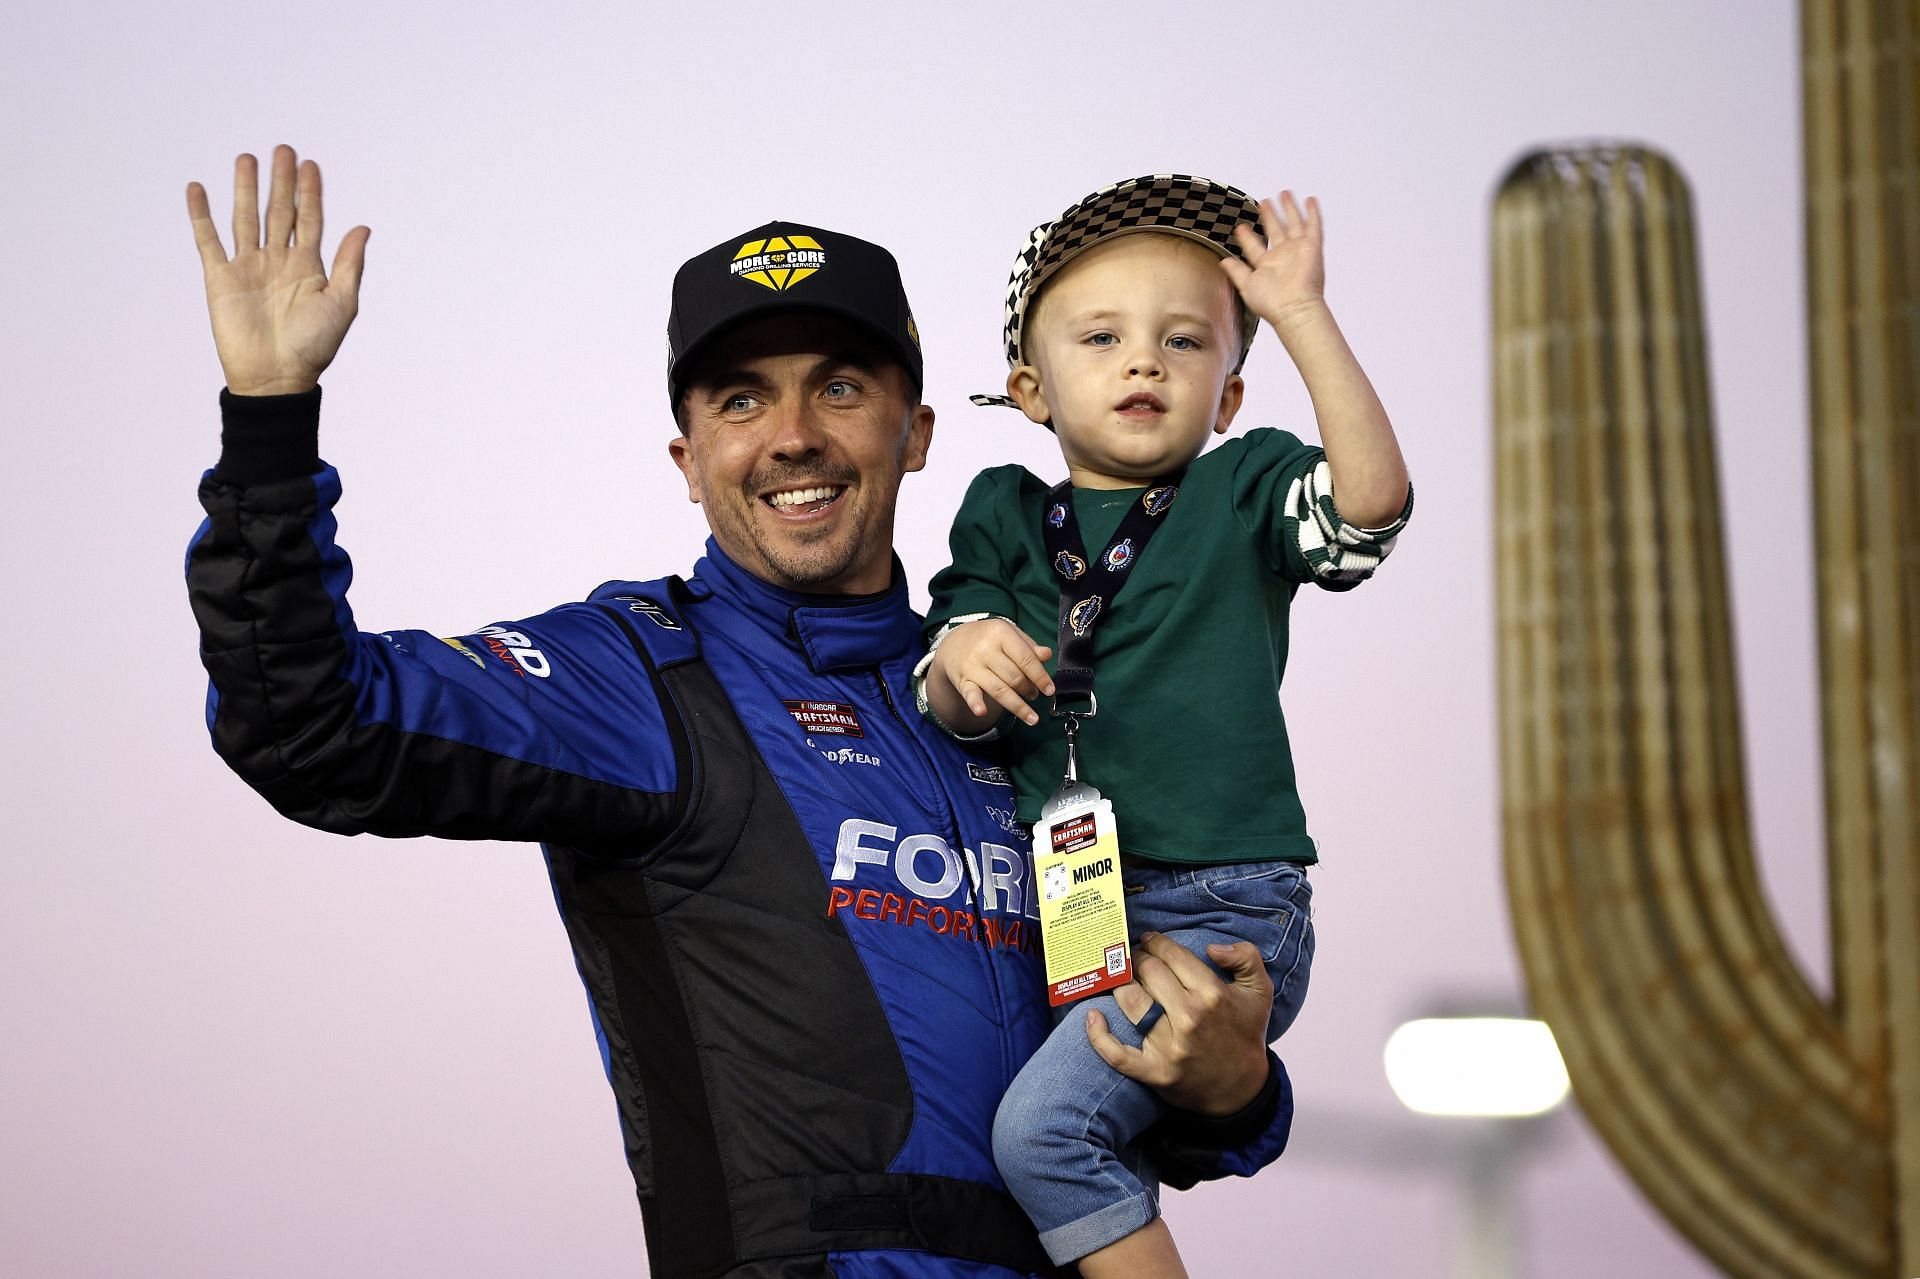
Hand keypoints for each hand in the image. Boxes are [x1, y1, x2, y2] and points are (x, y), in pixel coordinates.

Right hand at [186, 145, 368, 395]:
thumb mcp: (341, 303)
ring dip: (246, 189)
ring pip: (246, 218)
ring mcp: (248, 267)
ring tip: (247, 159)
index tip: (311, 164)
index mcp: (308, 267)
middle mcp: (278, 261)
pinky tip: (198, 189)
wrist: (276, 377)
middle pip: (279, 212)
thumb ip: (349, 264)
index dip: (310, 193)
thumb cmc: (314, 346)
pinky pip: (208, 240)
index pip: (310, 219)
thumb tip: (363, 227)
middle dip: (281, 182)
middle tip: (283, 150)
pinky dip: (201, 215)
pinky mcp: (220, 278)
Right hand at [929, 619, 1053, 727]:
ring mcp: (972, 665)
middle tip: (1034, 695)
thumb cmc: (989, 639)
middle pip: (1014, 676)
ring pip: (999, 690)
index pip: (1025, 658)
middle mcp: (985, 648)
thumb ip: (1028, 646)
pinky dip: (975, 703)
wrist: (954, 642)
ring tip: (1031, 717)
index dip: (1040, 677)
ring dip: (1017, 706)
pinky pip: (969, 693)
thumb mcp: (1009, 634)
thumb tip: (1047, 655)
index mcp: (1000, 633)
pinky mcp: (961, 680)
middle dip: (1028, 690)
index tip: (1050, 690)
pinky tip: (981, 712)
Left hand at [1087, 934, 1272, 1115]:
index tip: (1149, 941)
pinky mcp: (1154, 1072)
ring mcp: (1169, 1046)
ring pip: (1130, 1001)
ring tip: (1120, 976)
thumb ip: (1246, 957)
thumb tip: (1212, 947)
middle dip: (1137, 958)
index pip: (1172, 955)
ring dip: (1120, 983)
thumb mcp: (1260, 991)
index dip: (1156, 943)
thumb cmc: (1245, 1034)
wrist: (1242, 1088)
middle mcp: (1188, 1018)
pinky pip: (1117, 1053)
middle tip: (1135, 957)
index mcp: (1212, 994)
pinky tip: (1092, 1016)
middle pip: (1147, 972)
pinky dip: (1099, 1035)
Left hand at [1220, 191, 1325, 335]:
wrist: (1294, 307)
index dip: (1247, 236)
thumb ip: (1236, 271)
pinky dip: (1313, 213)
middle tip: (1264, 202)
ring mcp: (1298, 250)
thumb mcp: (1246, 285)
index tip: (1241, 227)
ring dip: (1289, 208)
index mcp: (1266, 265)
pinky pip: (1314, 226)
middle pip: (1275, 230)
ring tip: (1284, 194)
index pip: (1255, 246)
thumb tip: (1223, 261)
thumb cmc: (1272, 303)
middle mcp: (1283, 256)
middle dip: (1270, 216)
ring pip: (1294, 223)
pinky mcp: (1312, 247)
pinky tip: (1310, 201)